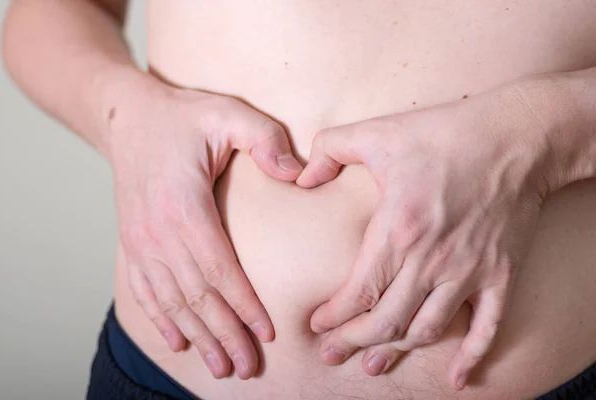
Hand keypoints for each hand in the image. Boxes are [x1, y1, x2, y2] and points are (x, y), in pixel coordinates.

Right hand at [108, 76, 302, 378]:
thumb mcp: (229, 113)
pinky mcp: (131, 242)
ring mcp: (140, 240)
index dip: (244, 306)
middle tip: (248, 368)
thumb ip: (266, 140)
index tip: (267, 334)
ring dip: (198, 337)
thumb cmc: (183, 116)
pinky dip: (163, 320)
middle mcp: (157, 231)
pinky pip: (145, 291)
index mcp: (184, 205)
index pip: (220, 269)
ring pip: (172, 301)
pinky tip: (177, 343)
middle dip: (225, 335)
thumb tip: (298, 174)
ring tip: (221, 366)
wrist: (126, 115)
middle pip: (197, 296)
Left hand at [297, 83, 550, 388]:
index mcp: (398, 230)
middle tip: (332, 356)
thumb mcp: (378, 132)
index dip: (334, 316)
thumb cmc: (445, 134)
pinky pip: (486, 327)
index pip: (359, 291)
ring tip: (373, 365)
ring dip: (397, 352)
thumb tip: (300, 176)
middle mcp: (432, 260)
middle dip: (353, 343)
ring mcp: (469, 271)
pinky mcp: (500, 274)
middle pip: (387, 321)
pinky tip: (457, 379)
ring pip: (426, 330)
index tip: (317, 325)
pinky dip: (471, 357)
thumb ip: (330, 149)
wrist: (517, 136)